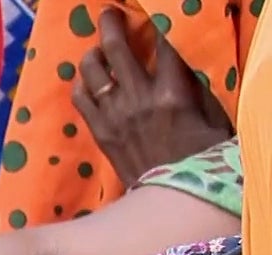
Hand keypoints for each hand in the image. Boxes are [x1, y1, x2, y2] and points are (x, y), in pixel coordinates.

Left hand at [74, 8, 231, 185]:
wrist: (172, 198)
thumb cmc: (201, 157)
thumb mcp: (212, 117)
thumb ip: (196, 89)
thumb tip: (183, 67)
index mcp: (173, 94)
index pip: (165, 46)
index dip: (158, 25)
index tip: (151, 15)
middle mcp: (139, 99)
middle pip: (117, 50)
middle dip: (111, 25)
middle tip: (108, 13)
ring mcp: (115, 115)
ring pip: (92, 72)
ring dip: (92, 54)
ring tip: (95, 48)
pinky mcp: (100, 132)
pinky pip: (81, 100)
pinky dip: (81, 86)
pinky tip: (86, 81)